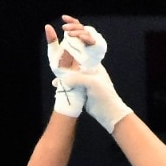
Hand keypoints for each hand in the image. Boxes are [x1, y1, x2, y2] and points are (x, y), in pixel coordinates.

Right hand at [52, 16, 130, 132]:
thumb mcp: (92, 83)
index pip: (81, 55)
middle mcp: (89, 72)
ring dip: (64, 77)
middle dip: (65, 66)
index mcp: (94, 66)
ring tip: (55, 78)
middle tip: (55, 65)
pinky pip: (71, 86)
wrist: (109, 113)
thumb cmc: (104, 95)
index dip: (72, 52)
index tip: (62, 52)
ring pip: (72, 77)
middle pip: (74, 66)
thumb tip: (62, 79)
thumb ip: (77, 78)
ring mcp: (85, 82)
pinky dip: (64, 86)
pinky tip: (57, 86)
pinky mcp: (82, 92)